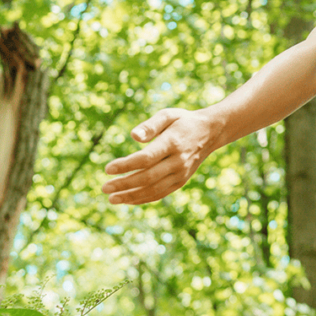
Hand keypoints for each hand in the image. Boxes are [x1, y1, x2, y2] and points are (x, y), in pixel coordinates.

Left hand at [101, 108, 219, 204]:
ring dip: (131, 196)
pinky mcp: (181, 181)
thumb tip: (133, 136)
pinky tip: (127, 200)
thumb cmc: (183, 121)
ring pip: (154, 189)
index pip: (146, 158)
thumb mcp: (168, 115)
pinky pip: (160, 193)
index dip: (126, 165)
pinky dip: (143, 199)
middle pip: (148, 177)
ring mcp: (181, 173)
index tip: (108, 169)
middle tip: (104, 187)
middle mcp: (178, 161)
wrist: (210, 132)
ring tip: (112, 198)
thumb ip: (150, 125)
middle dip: (124, 184)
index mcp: (173, 143)